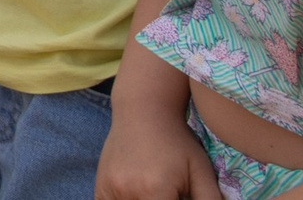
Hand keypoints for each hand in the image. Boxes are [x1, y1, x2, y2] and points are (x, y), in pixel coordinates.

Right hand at [93, 106, 224, 199]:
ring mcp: (110, 189)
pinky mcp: (100, 187)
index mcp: (155, 192)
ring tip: (156, 191)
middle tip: (170, 192)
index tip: (180, 196)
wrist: (143, 111)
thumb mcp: (202, 172)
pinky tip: (138, 194)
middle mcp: (128, 192)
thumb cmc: (177, 141)